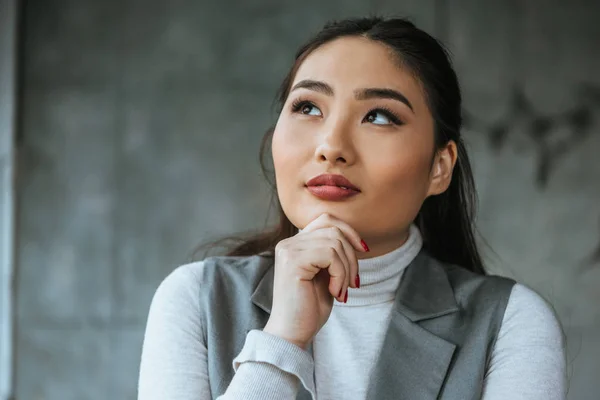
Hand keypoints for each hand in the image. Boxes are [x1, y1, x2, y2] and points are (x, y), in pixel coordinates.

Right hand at [263, 213, 367, 348]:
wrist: (292, 334)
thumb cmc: (309, 309)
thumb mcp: (325, 275)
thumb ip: (332, 254)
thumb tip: (355, 239)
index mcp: (294, 244)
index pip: (326, 220)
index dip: (349, 231)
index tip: (363, 251)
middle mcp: (288, 243)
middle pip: (334, 229)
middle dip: (352, 255)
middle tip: (353, 283)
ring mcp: (288, 250)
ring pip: (335, 242)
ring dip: (347, 268)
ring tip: (342, 290)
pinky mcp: (293, 261)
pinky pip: (330, 255)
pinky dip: (340, 274)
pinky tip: (336, 292)